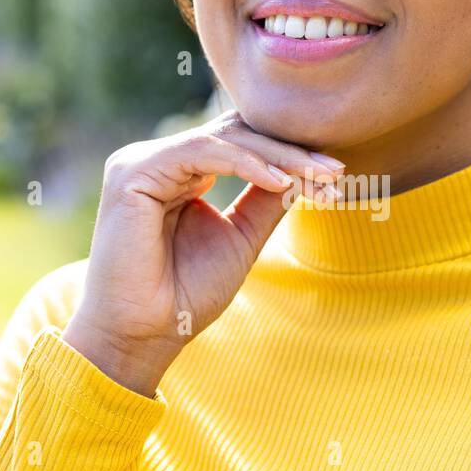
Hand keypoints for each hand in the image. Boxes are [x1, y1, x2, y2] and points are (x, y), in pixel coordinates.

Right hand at [60, 110, 343, 394]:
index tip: (336, 176)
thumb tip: (307, 170)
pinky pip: (201, 152)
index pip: (239, 145)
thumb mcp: (241, 238)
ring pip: (223, 139)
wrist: (144, 335)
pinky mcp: (132, 172)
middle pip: (234, 135)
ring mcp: (141, 162)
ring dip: (278, 157)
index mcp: (178, 173)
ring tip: (320, 177)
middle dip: (290, 153)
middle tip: (337, 171)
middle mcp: (158, 161)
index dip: (287, 154)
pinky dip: (245, 163)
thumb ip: (267, 199)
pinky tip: (280, 181)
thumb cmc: (186, 295)